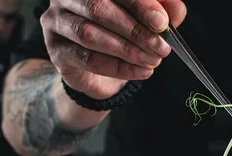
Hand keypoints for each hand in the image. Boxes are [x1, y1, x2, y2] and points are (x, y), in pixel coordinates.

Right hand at [41, 0, 186, 98]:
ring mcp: (56, 21)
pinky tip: (140, 72)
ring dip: (127, 50)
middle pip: (98, 7)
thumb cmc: (122, 32)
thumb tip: (174, 11)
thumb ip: (162, 9)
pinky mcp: (56, 50)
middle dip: (135, 30)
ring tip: (152, 61)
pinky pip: (87, 59)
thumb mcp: (147, 18)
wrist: (100, 68)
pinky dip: (118, 67)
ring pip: (90, 34)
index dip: (140, 4)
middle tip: (160, 47)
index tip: (162, 22)